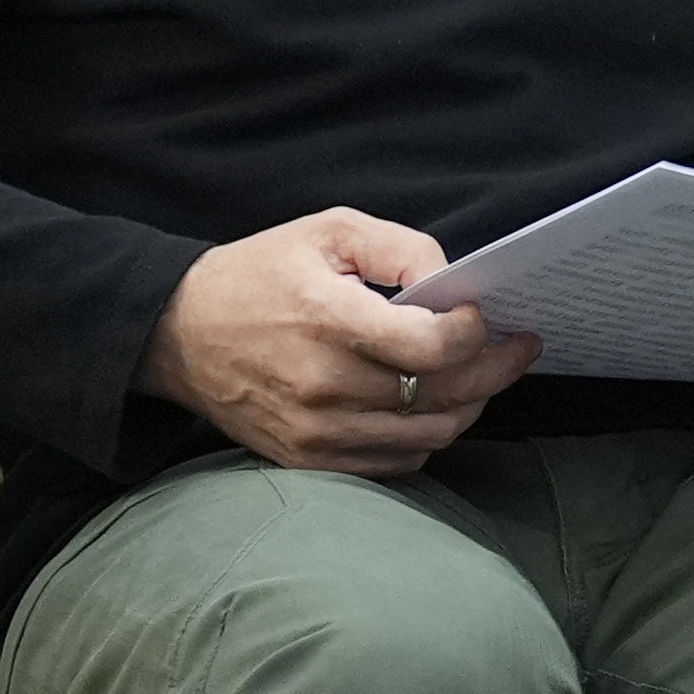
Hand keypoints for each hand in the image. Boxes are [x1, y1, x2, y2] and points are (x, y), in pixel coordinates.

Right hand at [142, 211, 533, 475]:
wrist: (175, 334)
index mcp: (327, 320)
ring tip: (482, 376)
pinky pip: (397, 460)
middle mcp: (323, 383)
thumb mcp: (327, 232)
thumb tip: (455, 283)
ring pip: (431, 434)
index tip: (484, 315)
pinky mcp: (308, 460)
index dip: (475, 333)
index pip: (433, 345)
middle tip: (518, 347)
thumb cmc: (258, 275)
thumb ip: (401, 248)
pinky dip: (428, 436)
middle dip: (496, 370)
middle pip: (444, 394)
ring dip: (470, 406)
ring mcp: (316, 430)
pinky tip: (433, 405)